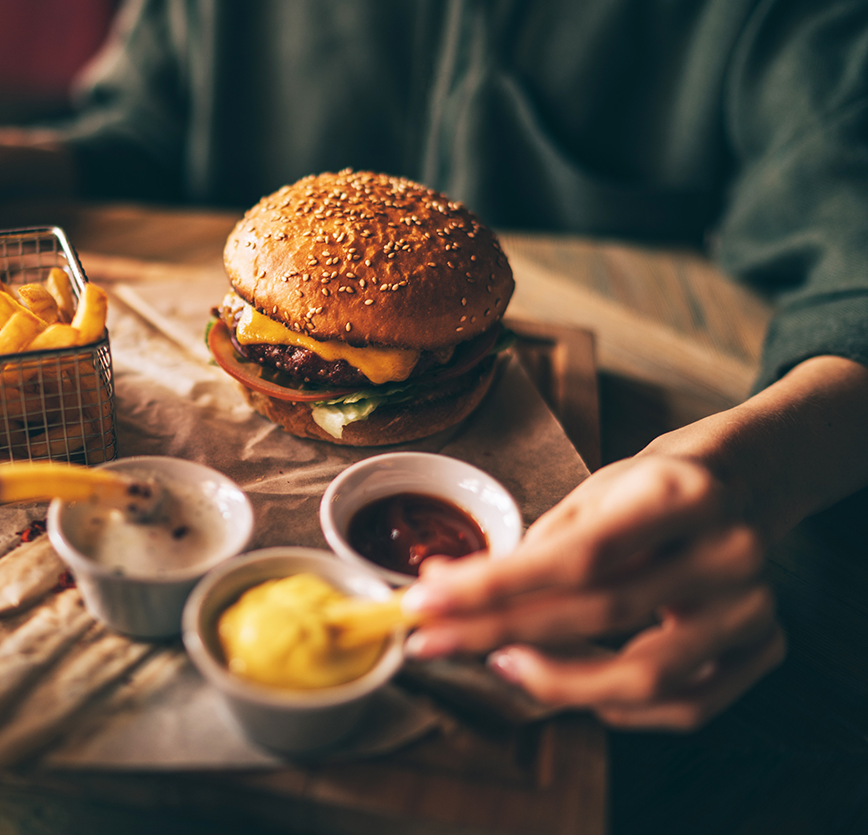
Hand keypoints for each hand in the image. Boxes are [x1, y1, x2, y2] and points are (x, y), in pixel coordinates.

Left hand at [403, 454, 784, 729]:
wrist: (734, 487)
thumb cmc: (647, 491)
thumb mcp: (592, 494)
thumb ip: (531, 548)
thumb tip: (444, 589)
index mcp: (682, 494)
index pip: (577, 556)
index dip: (495, 586)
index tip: (427, 601)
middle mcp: (730, 551)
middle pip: (600, 614)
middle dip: (500, 631)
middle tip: (432, 639)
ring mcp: (754, 606)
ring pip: (645, 676)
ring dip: (556, 680)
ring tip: (498, 660)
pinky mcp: (765, 646)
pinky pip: (682, 704)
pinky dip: (614, 704)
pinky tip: (566, 680)